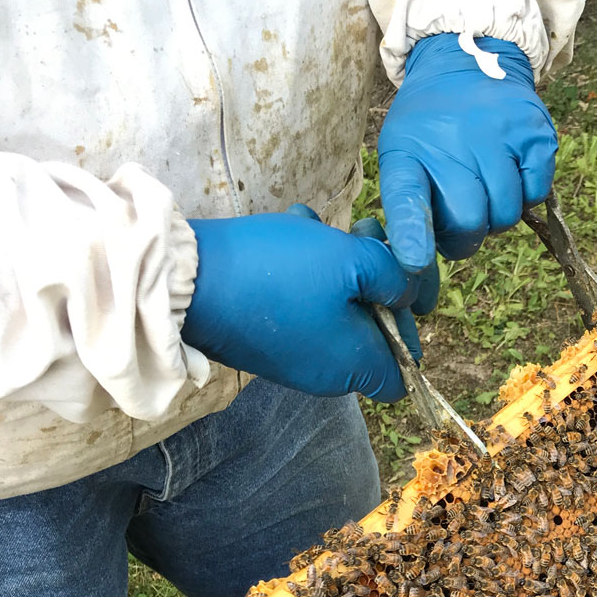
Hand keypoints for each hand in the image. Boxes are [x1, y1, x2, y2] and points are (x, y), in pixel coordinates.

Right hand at [183, 209, 415, 400]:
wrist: (187, 281)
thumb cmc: (279, 273)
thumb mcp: (352, 260)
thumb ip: (394, 277)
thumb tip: (406, 292)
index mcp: (354, 367)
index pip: (404, 372)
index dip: (410, 330)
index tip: (398, 287)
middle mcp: (325, 372)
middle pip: (371, 331)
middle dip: (373, 278)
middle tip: (364, 235)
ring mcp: (293, 355)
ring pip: (335, 306)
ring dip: (335, 262)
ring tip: (316, 224)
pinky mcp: (266, 336)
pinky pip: (302, 301)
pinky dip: (304, 267)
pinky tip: (293, 229)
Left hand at [378, 33, 556, 283]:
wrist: (467, 63)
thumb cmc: (432, 125)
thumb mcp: (404, 154)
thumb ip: (410, 207)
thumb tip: (422, 262)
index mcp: (410, 152)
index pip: (407, 200)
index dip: (413, 236)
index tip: (415, 262)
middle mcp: (453, 139)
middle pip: (469, 222)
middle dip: (467, 232)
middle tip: (462, 212)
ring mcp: (499, 133)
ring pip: (506, 213)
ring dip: (498, 214)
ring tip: (485, 186)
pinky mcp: (536, 133)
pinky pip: (536, 193)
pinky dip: (525, 193)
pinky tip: (510, 171)